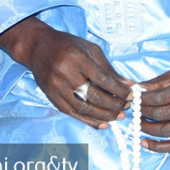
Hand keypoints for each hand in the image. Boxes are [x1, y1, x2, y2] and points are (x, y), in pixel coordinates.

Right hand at [0, 18, 131, 128]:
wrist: (37, 48)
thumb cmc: (67, 45)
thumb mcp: (90, 49)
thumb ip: (108, 69)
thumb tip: (128, 85)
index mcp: (77, 58)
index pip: (103, 79)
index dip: (119, 90)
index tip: (131, 95)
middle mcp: (65, 74)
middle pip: (94, 96)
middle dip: (114, 104)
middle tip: (127, 107)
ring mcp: (56, 87)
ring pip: (84, 108)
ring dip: (104, 115)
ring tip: (118, 116)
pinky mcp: (52, 97)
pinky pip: (73, 113)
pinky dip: (89, 121)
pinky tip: (103, 124)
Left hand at [138, 65, 169, 152]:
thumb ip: (161, 80)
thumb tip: (138, 87)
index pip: (159, 97)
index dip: (142, 99)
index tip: (133, 97)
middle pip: (160, 114)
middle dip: (142, 112)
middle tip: (133, 109)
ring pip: (166, 130)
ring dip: (146, 128)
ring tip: (136, 123)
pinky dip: (159, 147)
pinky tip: (145, 143)